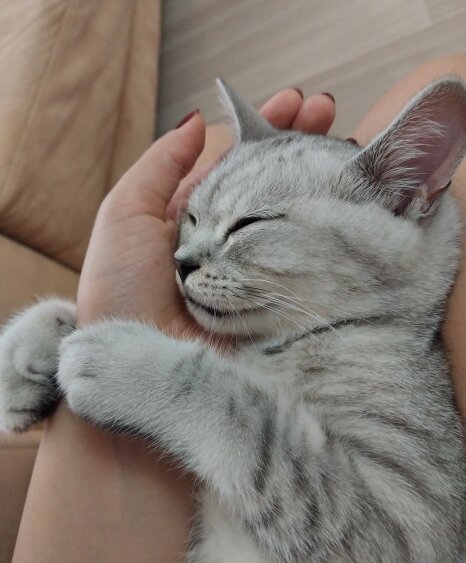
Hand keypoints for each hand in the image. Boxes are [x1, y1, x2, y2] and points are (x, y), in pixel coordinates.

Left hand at [77, 90, 335, 337]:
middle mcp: (234, 239)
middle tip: (329, 113)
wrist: (135, 363)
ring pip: (298, 218)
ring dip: (323, 182)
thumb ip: (159, 166)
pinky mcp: (280, 301)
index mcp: (201, 217)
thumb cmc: (120, 290)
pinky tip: (352, 205)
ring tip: (350, 150)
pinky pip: (310, 261)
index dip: (266, 129)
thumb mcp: (124, 216)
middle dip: (302, 146)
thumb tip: (200, 120)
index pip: (241, 163)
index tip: (295, 101)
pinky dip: (331, 233)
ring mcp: (261, 270)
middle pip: (275, 184)